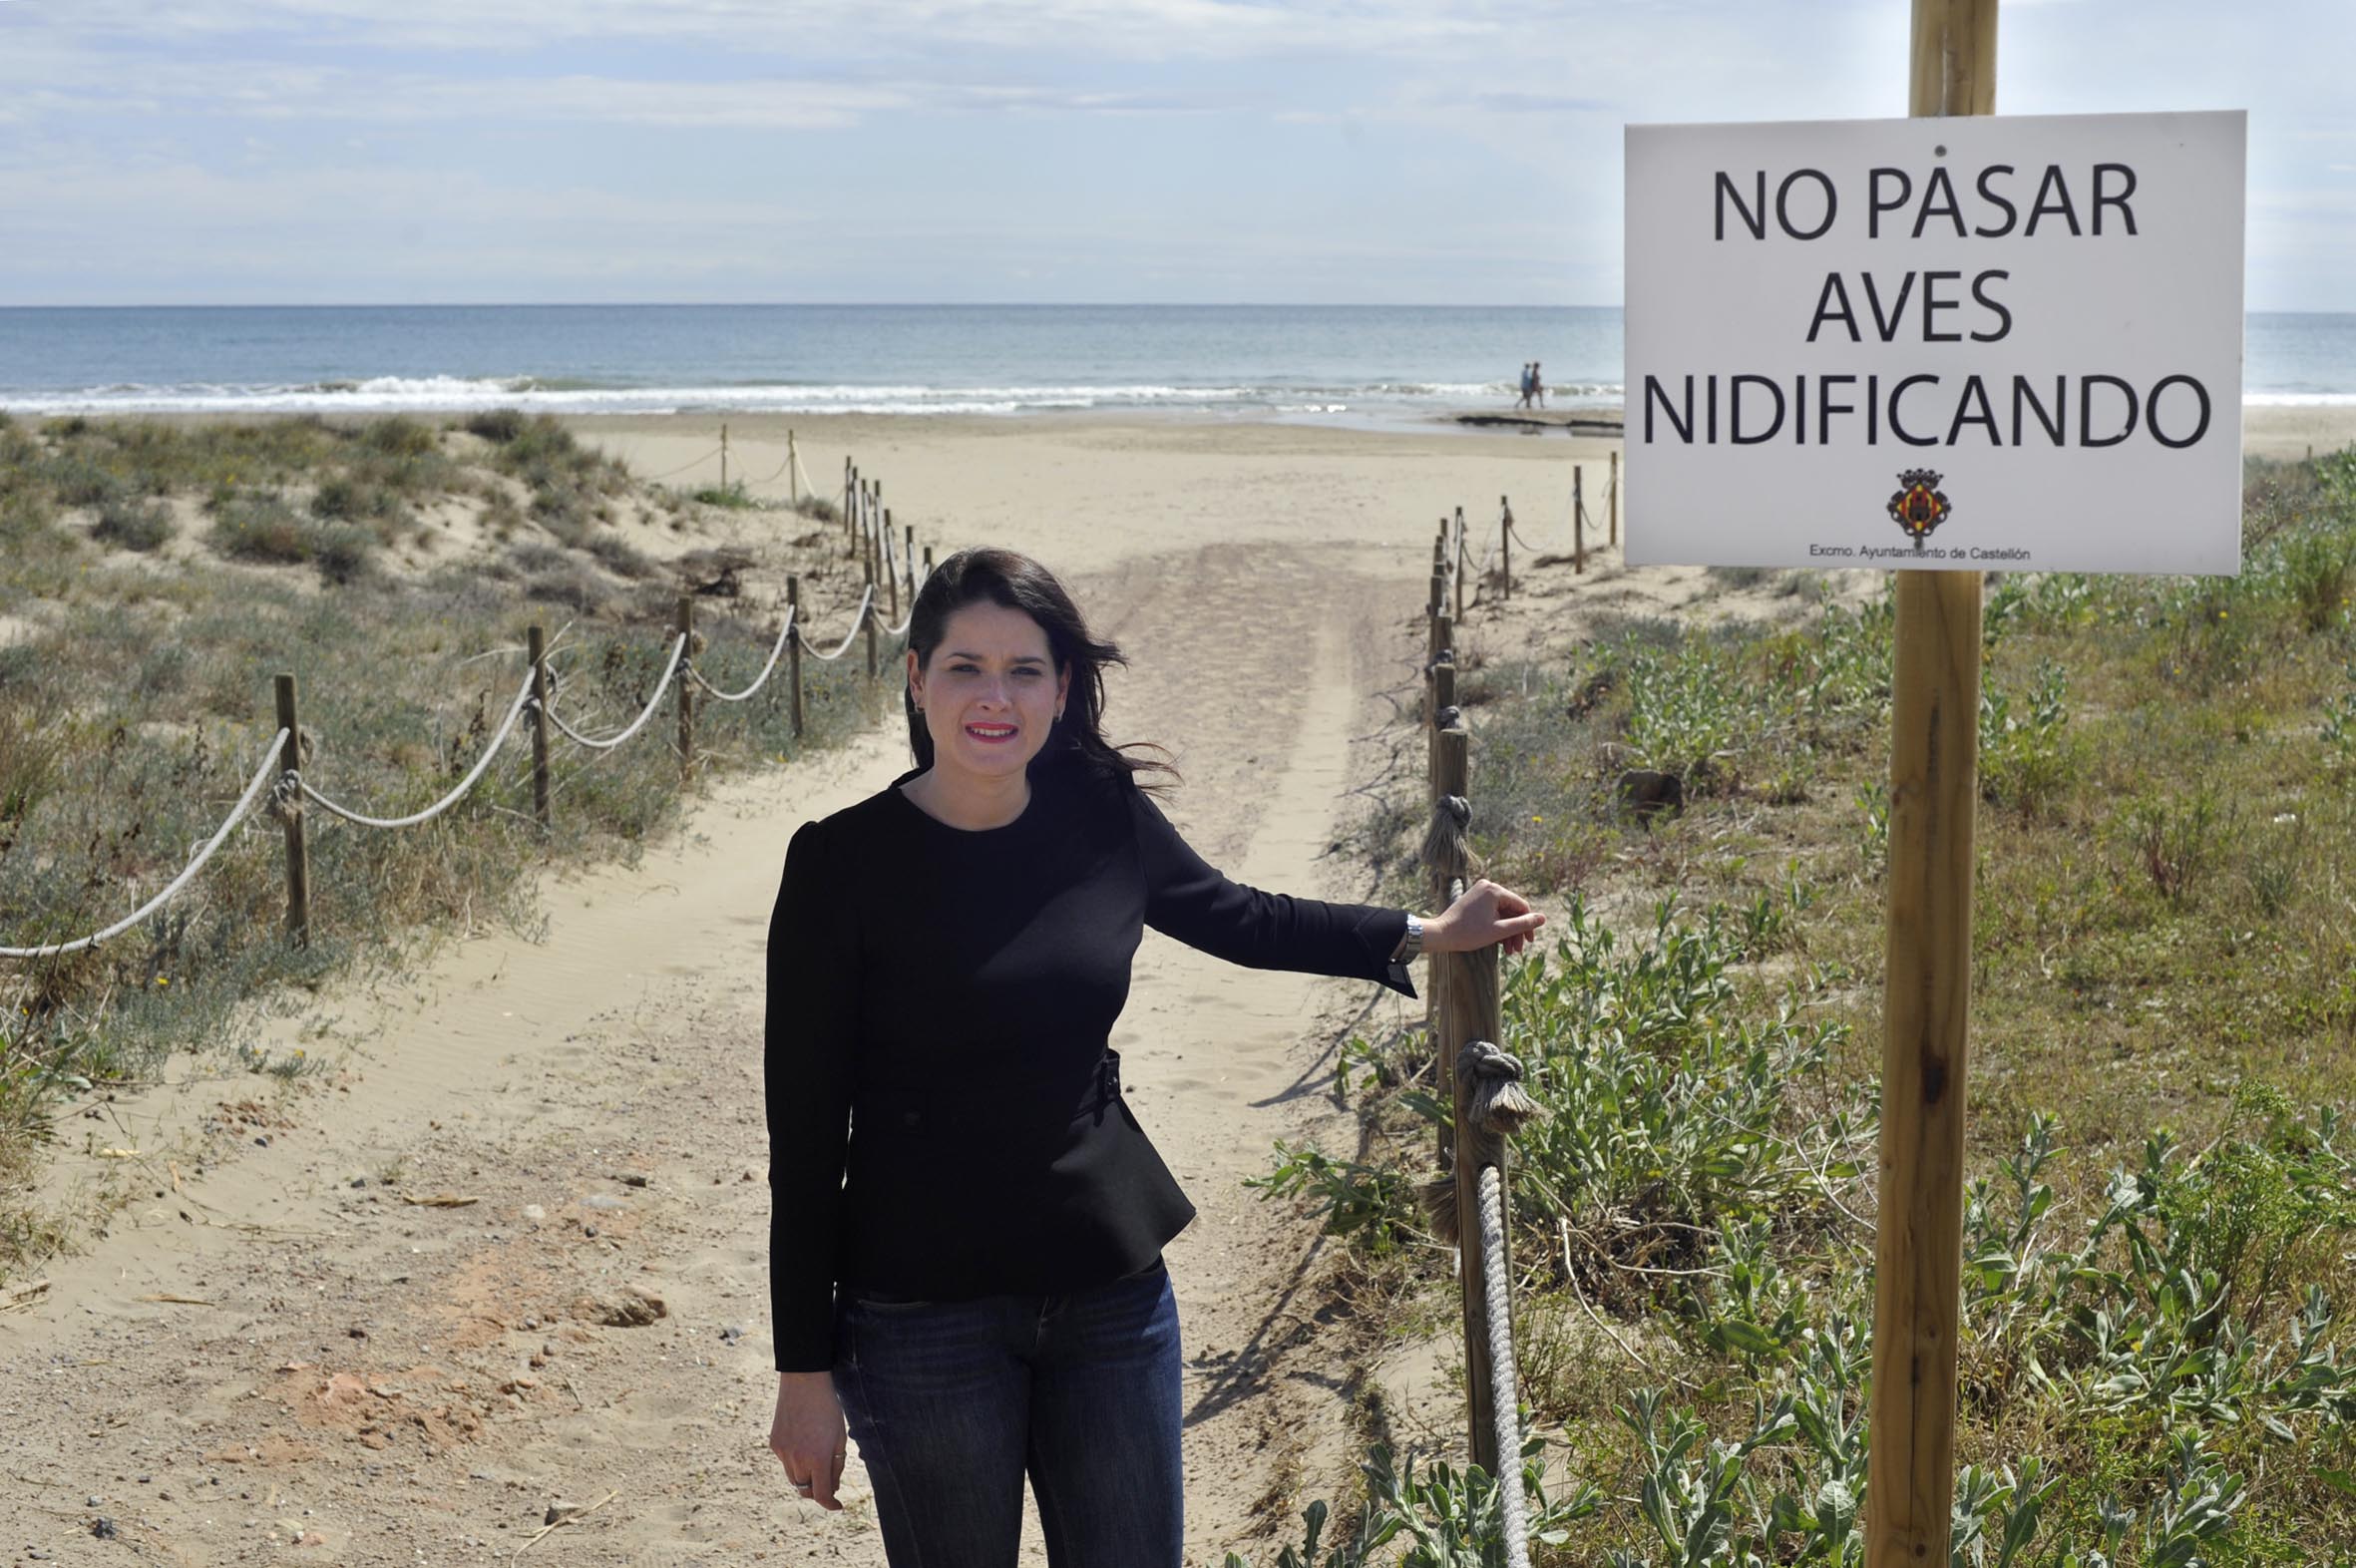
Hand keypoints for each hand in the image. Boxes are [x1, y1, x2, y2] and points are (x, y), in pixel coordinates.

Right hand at [769, 1371, 847, 1508]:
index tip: (837, 1506)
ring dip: (806, 1477)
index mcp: (818, 1458)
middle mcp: (798, 1459)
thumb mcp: (839, 1437)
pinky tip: (803, 1442)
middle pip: (806, 1489)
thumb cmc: (828, 1408)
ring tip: (816, 1458)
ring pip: (794, 1479)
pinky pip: (785, 1462)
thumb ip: (836, 1465)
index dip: (831, 1504)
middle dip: (818, 1489)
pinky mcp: (774, 1444)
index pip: (822, 1494)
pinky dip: (795, 1461)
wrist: (804, 1382)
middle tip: (829, 1480)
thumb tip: (832, 1488)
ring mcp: (783, 1452)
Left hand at [1426, 879, 1544, 957]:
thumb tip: (1543, 918)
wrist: (1441, 934)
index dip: (1527, 925)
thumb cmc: (1469, 933)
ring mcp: (1480, 892)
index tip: (1528, 942)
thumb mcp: (1500, 931)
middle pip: (1511, 910)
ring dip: (1507, 932)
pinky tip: (1499, 943)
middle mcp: (1488, 886)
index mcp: (1495, 890)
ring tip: (1508, 951)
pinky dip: (1496, 926)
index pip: (1521, 906)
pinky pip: (1492, 912)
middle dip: (1515, 931)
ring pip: (1502, 913)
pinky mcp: (1474, 900)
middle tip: (1517, 950)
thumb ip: (1522, 924)